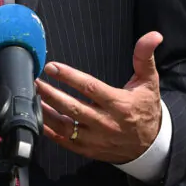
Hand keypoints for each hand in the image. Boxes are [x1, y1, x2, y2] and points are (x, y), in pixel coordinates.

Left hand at [36, 31, 162, 164]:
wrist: (150, 145)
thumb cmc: (146, 109)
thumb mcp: (149, 81)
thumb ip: (145, 57)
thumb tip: (153, 35)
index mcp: (120, 104)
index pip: (91, 88)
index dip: (70, 77)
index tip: (52, 67)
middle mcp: (107, 123)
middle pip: (73, 108)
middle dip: (51, 94)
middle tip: (35, 82)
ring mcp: (96, 139)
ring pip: (66, 126)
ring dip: (46, 112)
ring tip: (32, 98)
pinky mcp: (89, 150)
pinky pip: (64, 141)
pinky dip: (49, 131)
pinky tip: (38, 118)